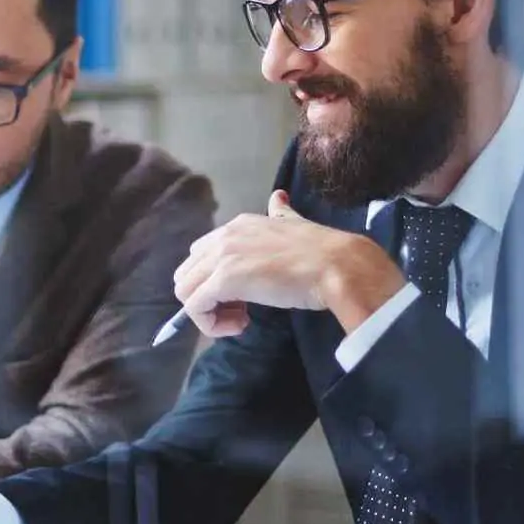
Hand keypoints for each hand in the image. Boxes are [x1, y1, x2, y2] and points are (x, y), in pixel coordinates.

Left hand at [174, 191, 403, 336]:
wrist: (338, 265)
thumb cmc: (323, 252)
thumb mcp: (295, 224)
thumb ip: (282, 213)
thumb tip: (278, 197)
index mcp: (239, 225)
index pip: (203, 254)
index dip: (216, 280)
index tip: (245, 296)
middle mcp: (224, 236)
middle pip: (187, 273)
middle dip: (206, 296)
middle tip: (240, 311)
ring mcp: (222, 257)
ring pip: (185, 291)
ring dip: (207, 312)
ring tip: (240, 320)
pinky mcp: (224, 280)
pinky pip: (194, 308)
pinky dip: (210, 323)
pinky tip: (241, 325)